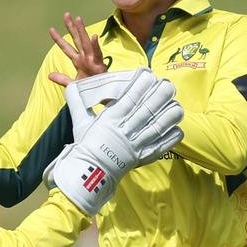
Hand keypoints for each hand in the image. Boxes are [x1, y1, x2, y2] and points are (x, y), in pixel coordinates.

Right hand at [44, 72, 183, 214]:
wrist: (88, 173)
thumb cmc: (85, 145)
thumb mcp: (79, 123)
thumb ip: (77, 102)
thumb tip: (69, 85)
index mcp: (110, 120)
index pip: (129, 98)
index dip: (141, 85)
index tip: (148, 74)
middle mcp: (125, 131)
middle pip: (147, 110)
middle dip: (160, 94)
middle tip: (168, 84)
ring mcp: (135, 145)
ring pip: (158, 127)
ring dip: (169, 115)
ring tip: (176, 104)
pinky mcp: (142, 157)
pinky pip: (161, 146)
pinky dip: (170, 138)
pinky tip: (178, 128)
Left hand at [48, 12, 107, 86]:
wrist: (100, 96)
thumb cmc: (90, 89)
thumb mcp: (73, 84)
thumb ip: (62, 79)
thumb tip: (49, 75)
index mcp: (78, 61)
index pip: (66, 47)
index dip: (58, 39)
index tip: (51, 29)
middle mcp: (84, 57)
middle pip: (76, 39)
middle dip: (71, 27)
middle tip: (66, 14)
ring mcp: (91, 60)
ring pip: (85, 43)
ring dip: (82, 31)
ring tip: (78, 19)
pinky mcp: (98, 65)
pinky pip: (97, 54)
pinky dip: (95, 45)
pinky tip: (93, 36)